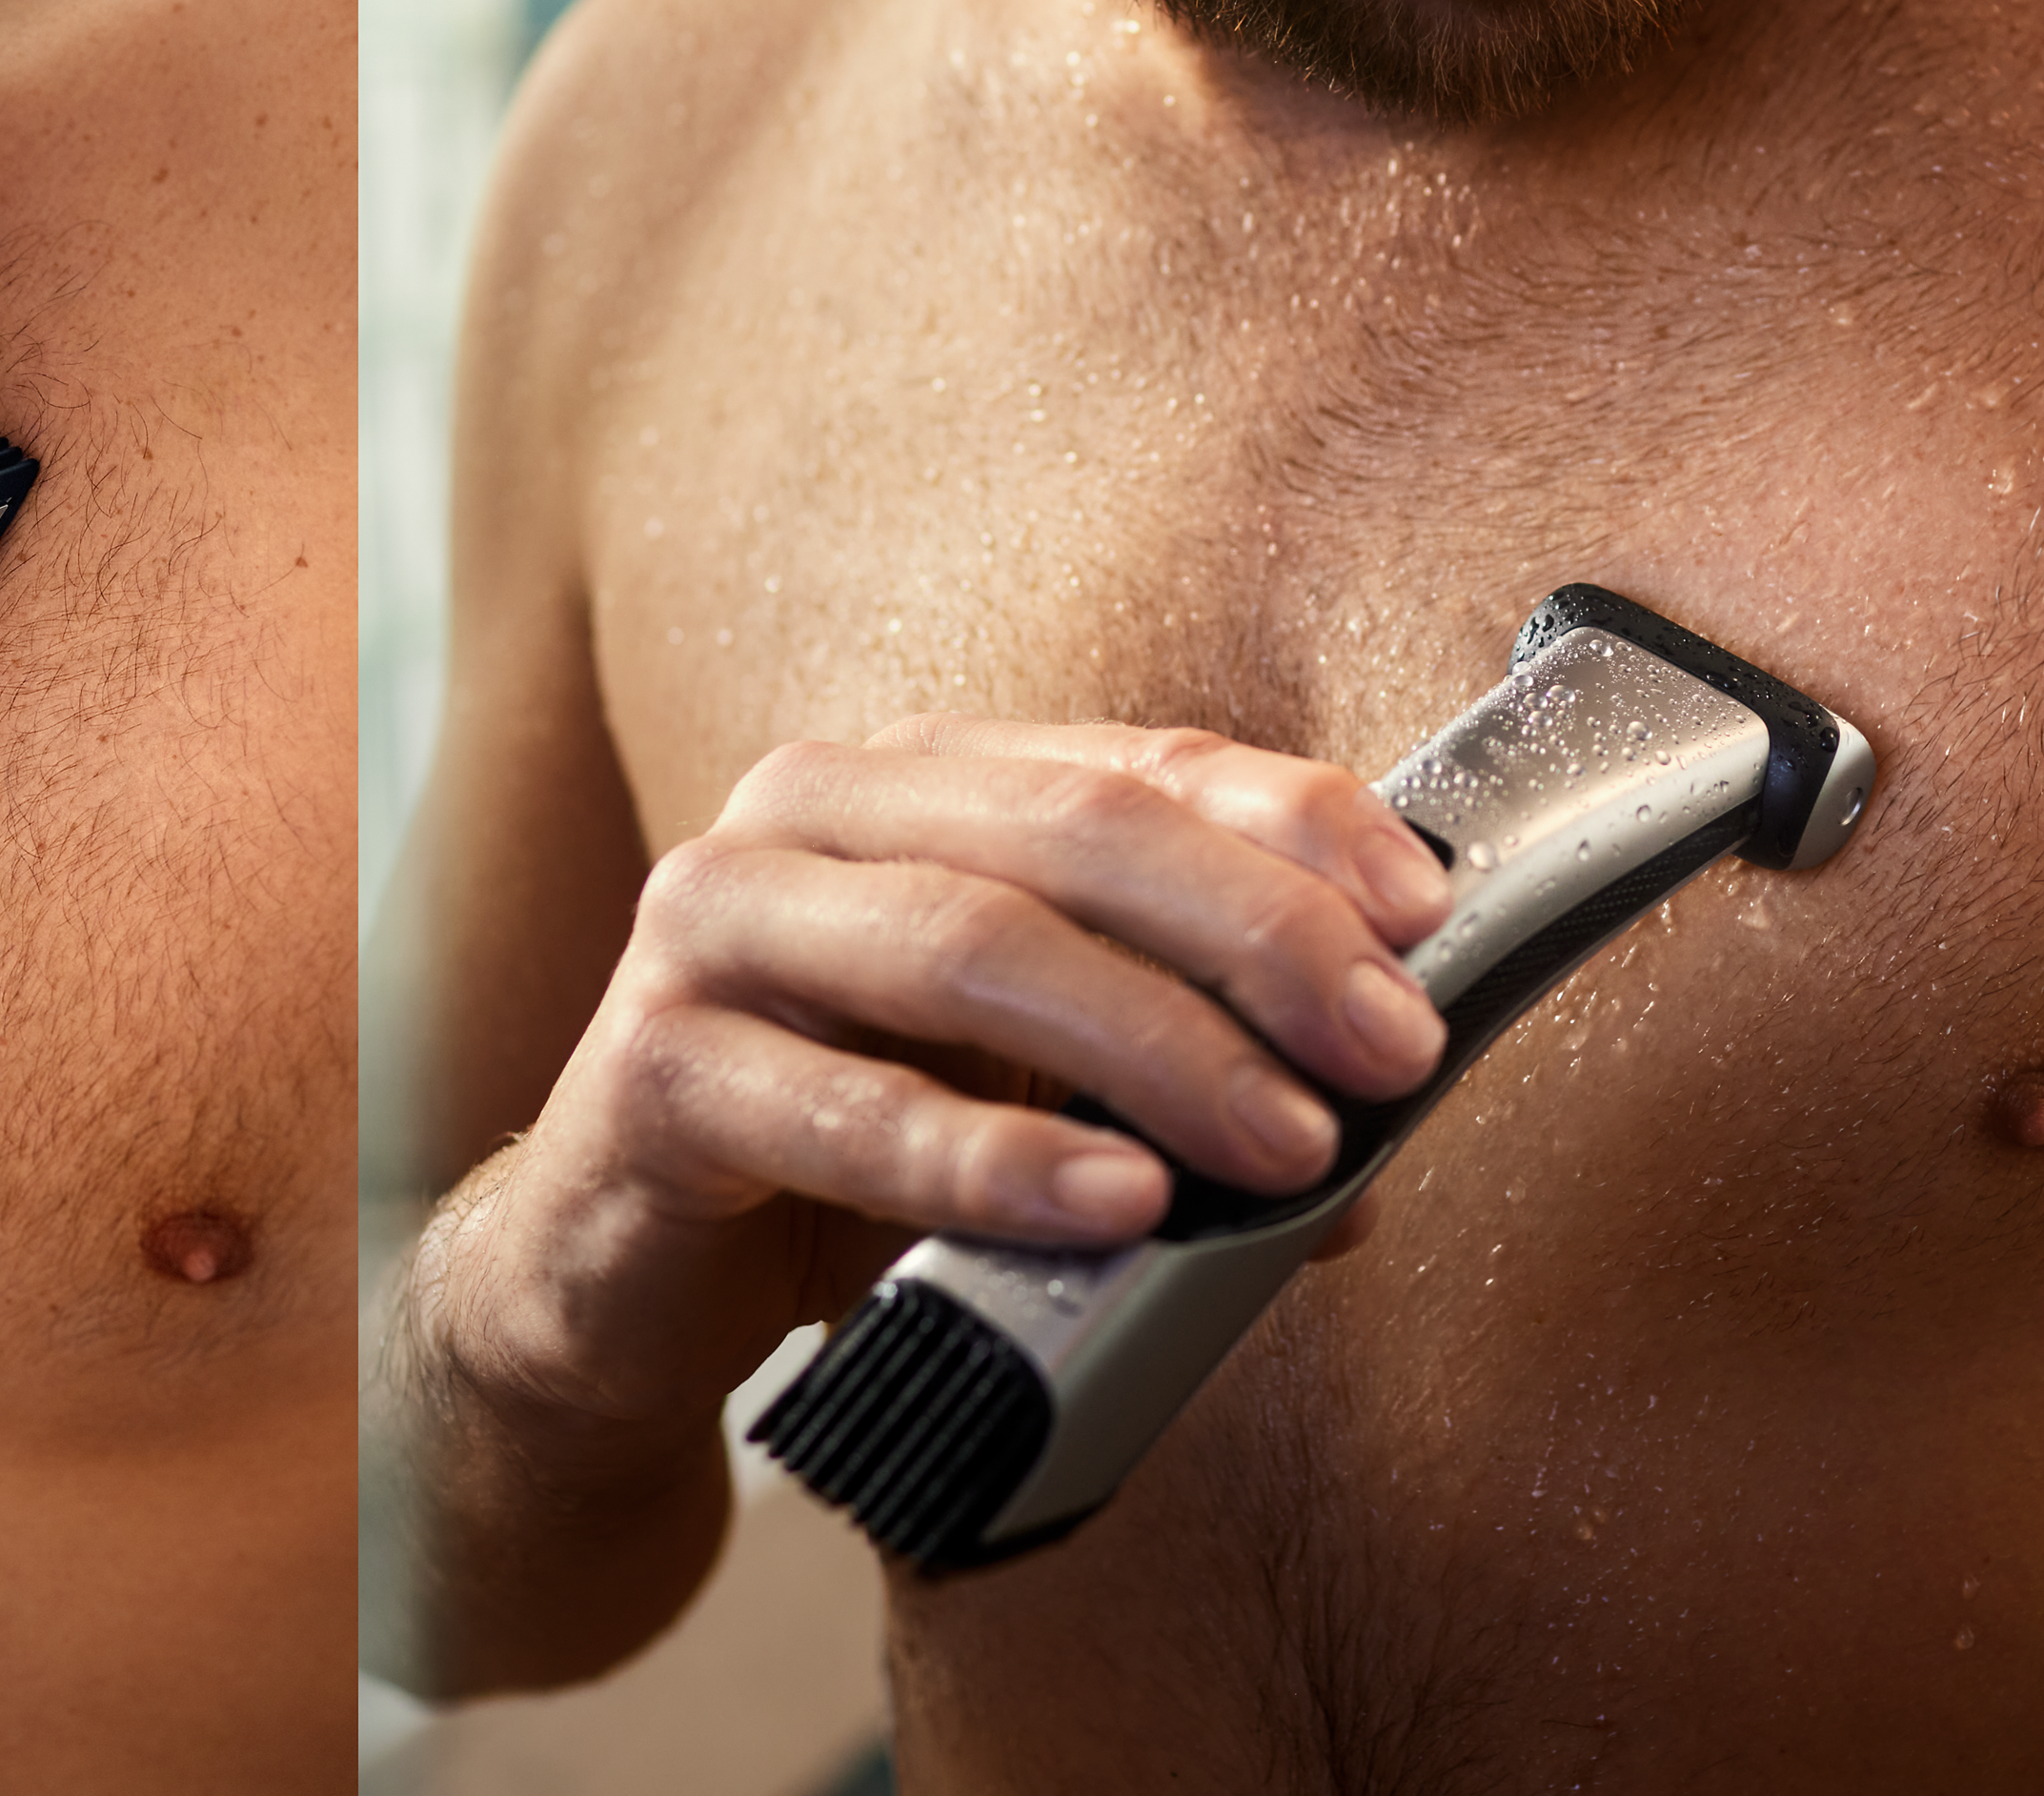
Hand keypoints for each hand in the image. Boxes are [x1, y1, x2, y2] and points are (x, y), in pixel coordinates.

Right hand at [434, 719, 1453, 1435]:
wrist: (610, 1284)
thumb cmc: (837, 1160)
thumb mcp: (1028, 1091)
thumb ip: (1181, 1073)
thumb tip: (1382, 1128)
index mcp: (911, 783)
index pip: (1134, 759)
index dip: (1296, 824)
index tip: (1433, 921)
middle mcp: (803, 814)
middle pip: (1066, 829)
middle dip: (1255, 934)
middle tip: (1388, 1051)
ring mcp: (709, 928)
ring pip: (965, 943)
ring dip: (1153, 1047)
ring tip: (1286, 1144)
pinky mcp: (649, 1074)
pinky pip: (845, 1110)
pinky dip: (994, 1160)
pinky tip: (1112, 1209)